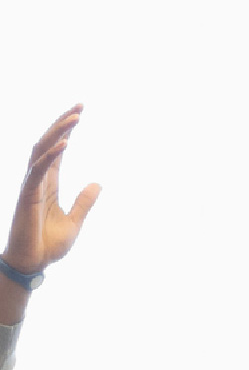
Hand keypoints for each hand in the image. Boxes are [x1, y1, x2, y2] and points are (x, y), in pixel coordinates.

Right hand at [6, 107, 100, 278]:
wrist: (34, 263)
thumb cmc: (49, 245)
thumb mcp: (75, 221)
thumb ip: (85, 201)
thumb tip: (99, 183)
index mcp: (49, 183)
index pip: (57, 149)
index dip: (67, 130)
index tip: (80, 113)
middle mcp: (38, 179)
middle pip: (48, 142)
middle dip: (63, 123)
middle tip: (80, 106)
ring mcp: (31, 185)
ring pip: (41, 149)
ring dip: (58, 132)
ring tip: (75, 118)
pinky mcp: (28, 195)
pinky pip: (38, 170)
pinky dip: (51, 156)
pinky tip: (64, 145)